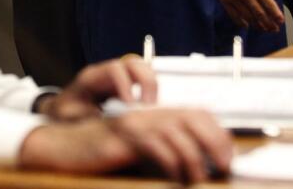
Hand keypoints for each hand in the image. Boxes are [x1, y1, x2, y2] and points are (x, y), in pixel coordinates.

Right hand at [19, 108, 231, 183]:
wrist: (64, 147)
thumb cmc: (101, 152)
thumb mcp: (139, 149)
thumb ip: (164, 150)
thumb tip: (197, 164)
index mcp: (154, 114)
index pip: (197, 113)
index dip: (218, 132)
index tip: (228, 155)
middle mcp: (147, 113)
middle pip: (193, 117)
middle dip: (214, 142)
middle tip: (223, 166)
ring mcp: (134, 122)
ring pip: (177, 133)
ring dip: (194, 159)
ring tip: (198, 179)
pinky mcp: (122, 136)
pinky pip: (154, 146)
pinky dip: (170, 164)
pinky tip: (174, 178)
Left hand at [39, 56, 156, 120]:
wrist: (62, 109)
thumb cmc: (64, 111)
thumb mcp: (69, 115)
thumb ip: (85, 116)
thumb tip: (103, 118)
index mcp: (92, 77)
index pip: (113, 69)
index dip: (125, 84)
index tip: (130, 105)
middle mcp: (107, 73)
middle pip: (133, 62)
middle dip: (146, 81)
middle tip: (149, 106)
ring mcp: (118, 77)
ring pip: (143, 68)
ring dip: (151, 85)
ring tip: (151, 108)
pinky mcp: (126, 86)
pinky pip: (144, 81)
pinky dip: (152, 92)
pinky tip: (150, 110)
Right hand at [201, 0, 285, 31]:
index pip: (268, 3)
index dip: (276, 14)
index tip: (280, 21)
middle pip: (259, 13)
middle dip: (269, 23)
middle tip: (274, 29)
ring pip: (248, 16)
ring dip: (257, 25)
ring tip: (263, 29)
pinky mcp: (225, 0)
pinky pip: (234, 14)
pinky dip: (241, 22)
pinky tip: (246, 25)